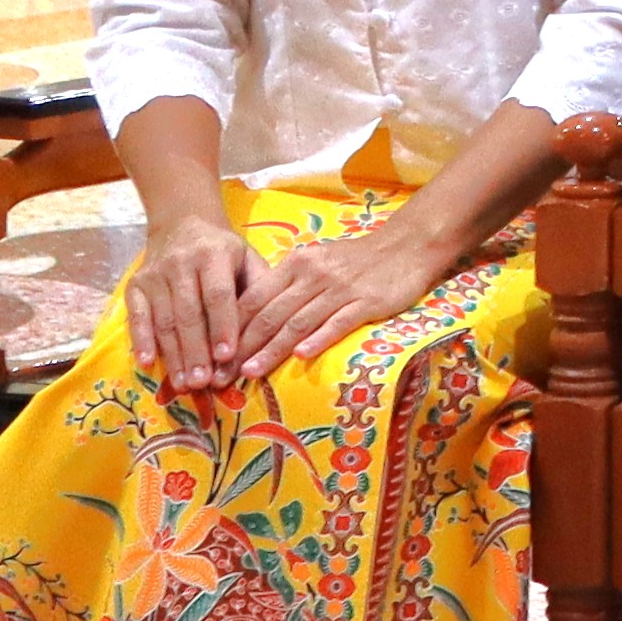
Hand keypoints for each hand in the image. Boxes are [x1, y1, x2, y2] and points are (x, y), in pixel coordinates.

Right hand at [117, 209, 266, 394]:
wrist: (183, 223)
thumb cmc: (224, 251)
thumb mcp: (248, 258)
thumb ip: (258, 288)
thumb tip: (272, 325)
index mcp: (215, 255)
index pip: (218, 296)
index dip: (222, 326)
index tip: (227, 356)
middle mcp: (181, 264)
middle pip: (188, 313)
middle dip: (196, 350)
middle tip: (203, 382)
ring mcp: (154, 275)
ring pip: (164, 320)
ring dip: (173, 354)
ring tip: (184, 383)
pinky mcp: (135, 286)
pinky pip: (136, 316)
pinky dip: (141, 340)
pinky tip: (148, 363)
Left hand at [220, 208, 457, 386]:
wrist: (407, 246)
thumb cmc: (357, 259)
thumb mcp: (316, 262)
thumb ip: (287, 286)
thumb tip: (252, 319)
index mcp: (296, 264)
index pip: (254, 299)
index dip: (230, 329)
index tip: (214, 356)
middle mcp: (313, 274)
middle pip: (270, 315)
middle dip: (243, 347)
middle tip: (223, 374)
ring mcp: (340, 288)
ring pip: (298, 322)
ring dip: (272, 349)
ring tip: (251, 372)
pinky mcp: (367, 301)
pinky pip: (338, 322)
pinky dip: (318, 339)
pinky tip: (302, 356)